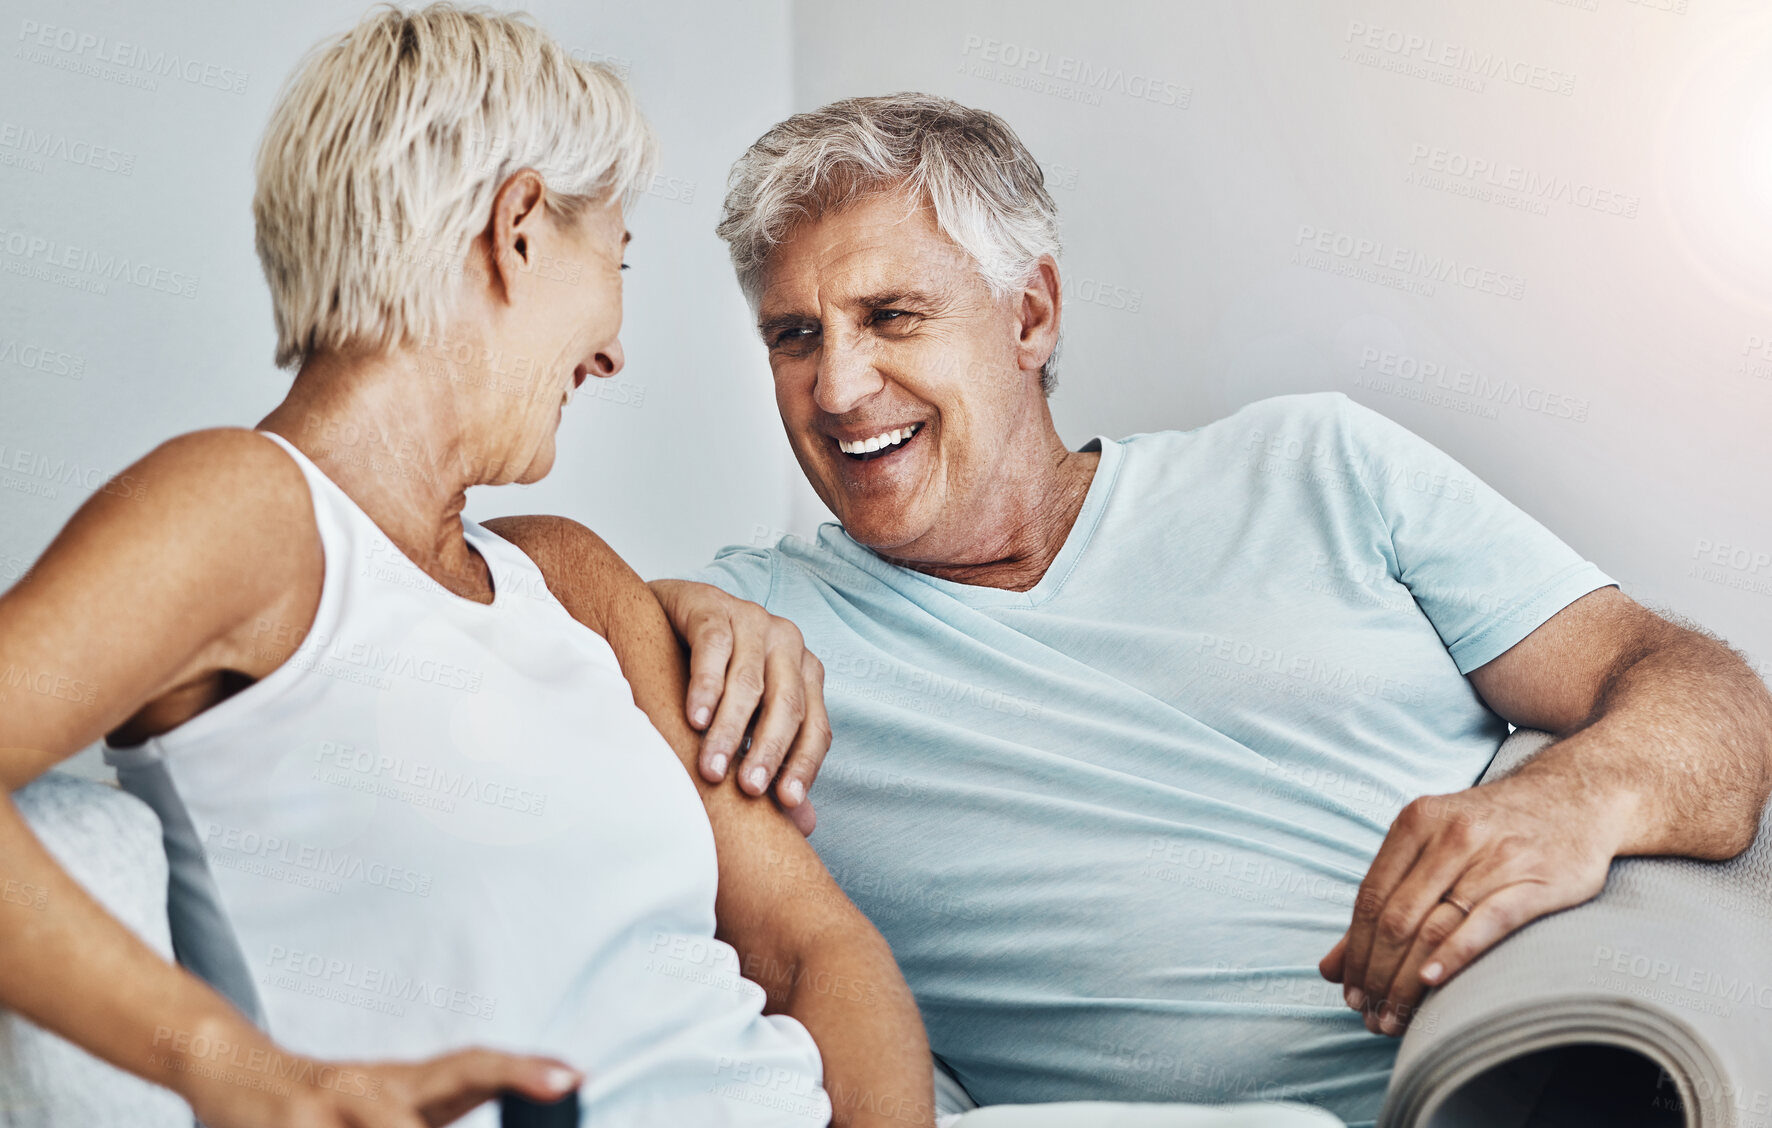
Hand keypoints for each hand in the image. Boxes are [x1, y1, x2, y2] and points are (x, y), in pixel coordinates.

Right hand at [183, 1044, 581, 1126]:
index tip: (572, 1077)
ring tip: (372, 1125)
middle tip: (533, 1097)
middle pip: (419, 1125)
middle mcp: (370, 1089)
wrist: (235, 1069)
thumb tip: (531, 1089)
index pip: (473, 1068)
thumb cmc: (331, 1102)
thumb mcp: (393, 1101)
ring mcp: (323, 1109)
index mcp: (406, 1083)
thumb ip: (446, 1106)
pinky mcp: (285, 1127)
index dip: (521, 1073)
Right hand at [650, 579, 828, 834]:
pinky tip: (694, 719)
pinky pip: (714, 648)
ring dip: (731, 729)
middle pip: (788, 705)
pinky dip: (706, 687)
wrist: (658, 617)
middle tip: (748, 790)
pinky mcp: (713, 606)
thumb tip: (804, 824)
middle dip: (769, 751)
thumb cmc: (709, 678)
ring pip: (750, 682)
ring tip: (712, 768)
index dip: (803, 765)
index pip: (817, 726)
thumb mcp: (744, 721)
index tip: (787, 804)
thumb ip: (770, 764)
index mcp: (804, 673)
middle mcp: (787, 644)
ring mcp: (752, 620)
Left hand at [1318, 772, 1625, 1035]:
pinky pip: (1488, 923)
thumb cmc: (1491, 830)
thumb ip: (1382, 902)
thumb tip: (1330, 967)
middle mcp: (1452, 835)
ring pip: (1436, 927)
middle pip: (1397, 917)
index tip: (1348, 991)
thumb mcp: (1431, 846)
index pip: (1370, 898)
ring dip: (1408, 981)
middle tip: (1370, 1015)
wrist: (1575, 796)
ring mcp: (1495, 856)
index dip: (1355, 952)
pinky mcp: (1537, 881)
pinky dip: (1455, 955)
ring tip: (1395, 1018)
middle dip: (1377, 974)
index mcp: (1416, 821)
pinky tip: (1432, 983)